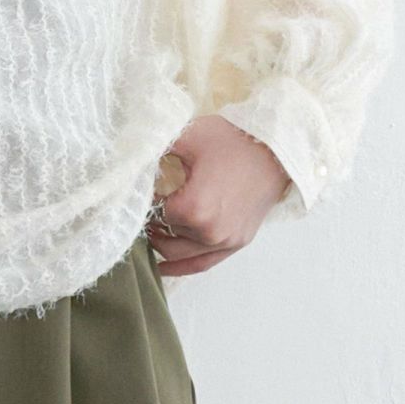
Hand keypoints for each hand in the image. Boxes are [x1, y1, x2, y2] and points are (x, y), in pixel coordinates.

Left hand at [144, 115, 290, 276]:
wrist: (277, 150)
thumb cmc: (231, 141)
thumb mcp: (186, 136)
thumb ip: (153, 149)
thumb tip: (127, 160)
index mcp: (193, 208)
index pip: (152, 213)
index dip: (141, 202)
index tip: (137, 191)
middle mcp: (209, 232)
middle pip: (163, 235)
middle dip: (149, 222)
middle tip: (140, 208)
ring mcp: (225, 242)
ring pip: (179, 254)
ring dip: (161, 242)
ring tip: (149, 228)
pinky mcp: (236, 243)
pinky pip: (203, 264)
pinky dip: (181, 267)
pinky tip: (163, 266)